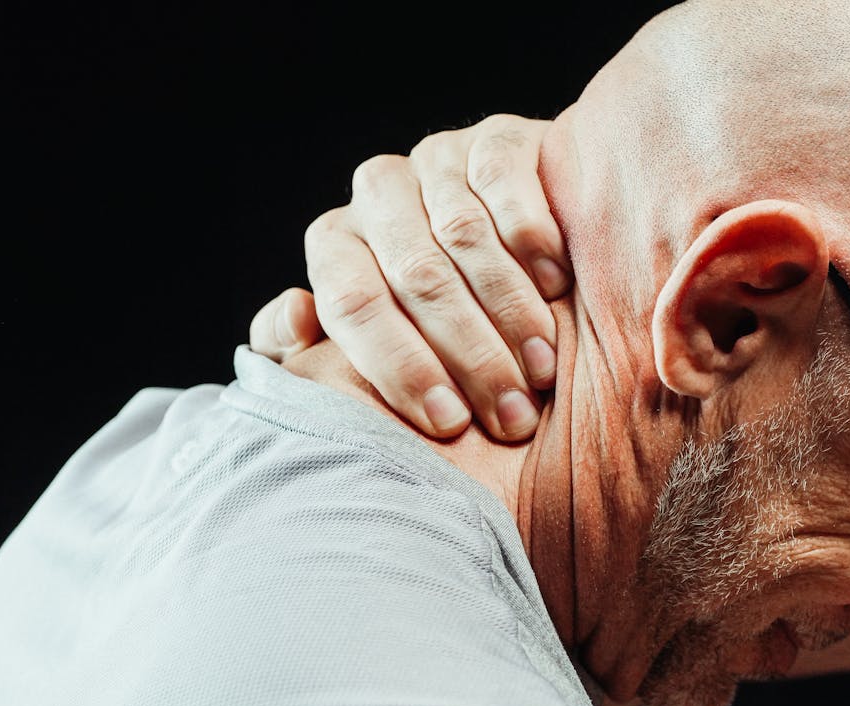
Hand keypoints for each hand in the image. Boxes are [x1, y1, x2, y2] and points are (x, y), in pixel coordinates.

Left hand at [249, 114, 569, 441]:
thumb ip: (305, 350)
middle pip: (415, 275)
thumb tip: (294, 313)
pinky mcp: (496, 139)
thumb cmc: (434, 329)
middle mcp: (378, 194)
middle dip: (468, 355)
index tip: (448, 423)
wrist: (522, 260)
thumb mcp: (367, 348)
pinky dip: (530, 238)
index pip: (352, 301)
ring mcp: (436, 161)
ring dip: (508, 310)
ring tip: (541, 369)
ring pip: (463, 233)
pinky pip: (502, 179)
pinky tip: (555, 286)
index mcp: (336, 244)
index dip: (399, 366)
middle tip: (510, 414)